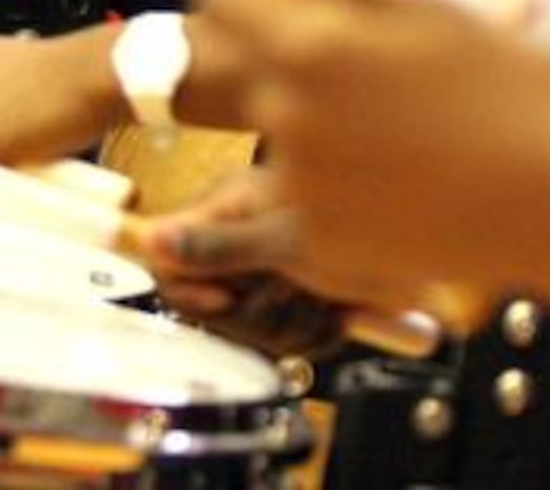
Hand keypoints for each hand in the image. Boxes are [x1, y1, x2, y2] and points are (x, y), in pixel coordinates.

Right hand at [135, 163, 347, 355]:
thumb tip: (151, 240)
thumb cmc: (342, 205)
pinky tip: (340, 305)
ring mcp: (272, 282)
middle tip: (290, 281)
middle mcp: (241, 252)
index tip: (225, 297)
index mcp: (221, 219)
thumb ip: (213, 242)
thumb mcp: (274, 225)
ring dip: (298, 319)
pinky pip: (299, 343)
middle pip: (218, 313)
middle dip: (259, 309)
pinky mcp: (303, 308)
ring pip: (262, 334)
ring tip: (322, 288)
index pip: (170, 267)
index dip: (189, 292)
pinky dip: (322, 330)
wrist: (398, 218)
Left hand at [190, 0, 549, 308]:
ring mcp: (301, 185)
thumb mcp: (419, 7)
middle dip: (283, 51)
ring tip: (396, 119)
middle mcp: (286, 117)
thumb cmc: (505, 89)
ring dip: (312, 115)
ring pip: (277, 124)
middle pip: (243, 63)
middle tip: (363, 60)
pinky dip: (336, 178)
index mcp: (307, 47)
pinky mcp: (322, 239)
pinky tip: (401, 172)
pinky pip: (304, 188)